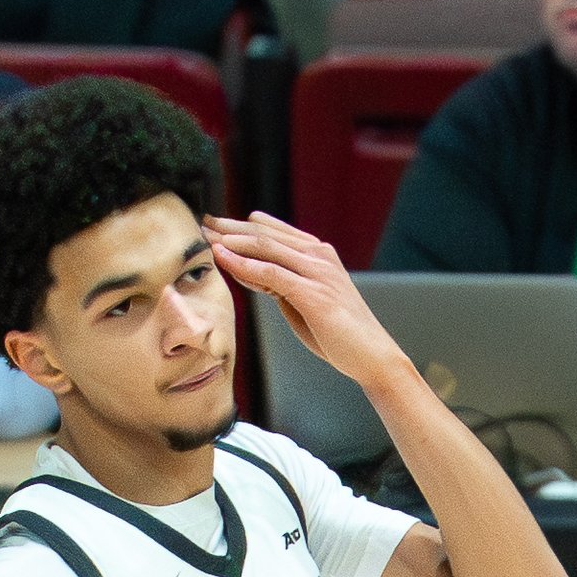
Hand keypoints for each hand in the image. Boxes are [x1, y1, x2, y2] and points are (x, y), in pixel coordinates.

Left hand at [205, 212, 412, 394]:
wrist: (372, 355)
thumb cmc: (339, 333)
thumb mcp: (304, 301)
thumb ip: (281, 284)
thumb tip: (252, 274)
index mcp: (319, 255)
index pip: (275, 232)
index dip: (243, 226)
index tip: (217, 225)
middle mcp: (319, 256)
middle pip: (267, 234)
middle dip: (232, 227)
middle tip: (204, 222)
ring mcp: (317, 273)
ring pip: (267, 247)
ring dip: (233, 241)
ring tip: (207, 236)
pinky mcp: (313, 294)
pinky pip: (272, 273)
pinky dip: (244, 264)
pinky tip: (224, 258)